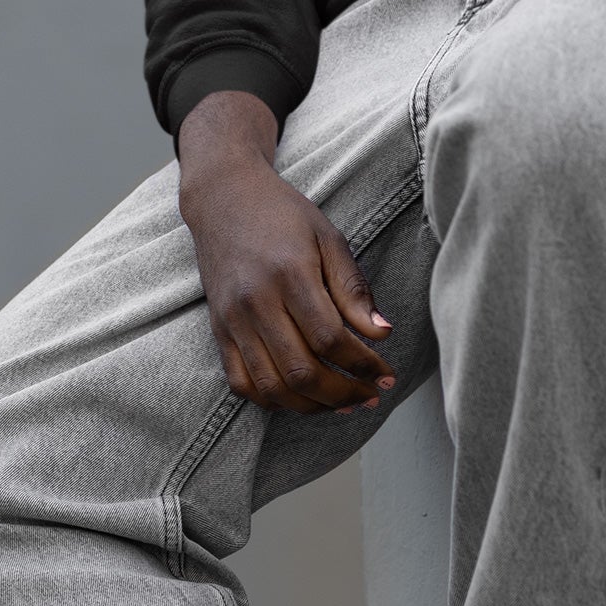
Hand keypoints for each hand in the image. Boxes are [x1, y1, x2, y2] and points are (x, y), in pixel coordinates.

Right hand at [176, 91, 395, 414]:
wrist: (224, 198)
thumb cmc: (283, 215)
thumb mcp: (328, 237)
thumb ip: (353, 288)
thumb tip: (382, 333)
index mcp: (290, 274)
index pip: (330, 339)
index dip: (363, 365)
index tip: (387, 374)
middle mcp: (256, 302)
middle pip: (302, 371)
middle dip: (343, 394)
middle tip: (370, 396)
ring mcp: (233, 320)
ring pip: (272, 386)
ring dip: (312, 406)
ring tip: (343, 404)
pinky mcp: (218, 330)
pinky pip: (241, 383)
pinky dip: (273, 400)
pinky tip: (300, 398)